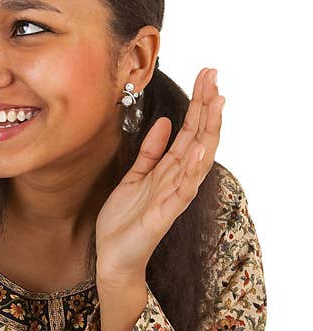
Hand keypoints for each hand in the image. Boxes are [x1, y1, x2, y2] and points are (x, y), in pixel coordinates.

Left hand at [95, 67, 223, 282]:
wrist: (114, 256)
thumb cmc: (125, 220)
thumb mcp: (135, 177)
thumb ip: (150, 152)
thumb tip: (164, 121)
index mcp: (168, 169)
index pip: (189, 130)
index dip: (198, 103)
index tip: (206, 74)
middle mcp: (176, 179)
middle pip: (198, 137)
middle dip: (207, 107)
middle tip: (214, 76)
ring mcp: (173, 196)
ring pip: (197, 159)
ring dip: (207, 131)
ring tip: (216, 103)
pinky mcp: (165, 214)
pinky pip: (182, 190)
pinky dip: (191, 170)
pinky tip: (197, 150)